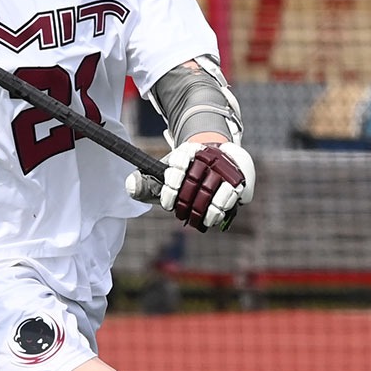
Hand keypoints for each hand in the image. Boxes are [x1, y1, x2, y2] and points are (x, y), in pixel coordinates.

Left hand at [126, 141, 254, 231]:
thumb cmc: (184, 176)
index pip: (179, 162)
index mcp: (187, 151)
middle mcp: (208, 155)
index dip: (172, 185)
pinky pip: (231, 197)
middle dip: (187, 201)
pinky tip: (210, 219)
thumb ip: (144, 184)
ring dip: (204, 209)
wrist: (215, 164)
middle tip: (181, 214)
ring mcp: (226, 167)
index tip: (168, 204)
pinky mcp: (241, 179)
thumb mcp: (163, 177)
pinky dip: (219, 211)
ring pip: (216, 191)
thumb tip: (129, 187)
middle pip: (197, 180)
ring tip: (196, 220)